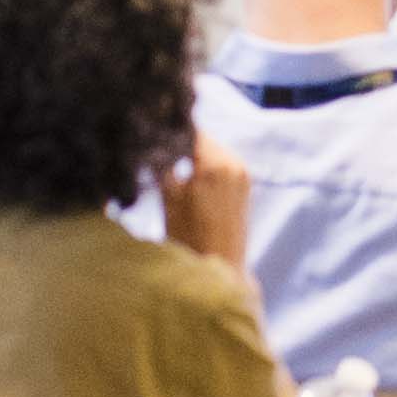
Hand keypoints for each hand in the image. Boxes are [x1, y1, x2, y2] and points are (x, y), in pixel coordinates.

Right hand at [161, 130, 254, 268]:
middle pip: (201, 137)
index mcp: (214, 164)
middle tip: (156, 147)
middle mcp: (234, 163)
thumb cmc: (188, 238)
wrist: (220, 268)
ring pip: (211, 148)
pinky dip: (204, 163)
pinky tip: (187, 176)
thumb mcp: (168, 198)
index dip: (169, 128)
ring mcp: (242, 173)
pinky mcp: (245, 184)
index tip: (151, 129)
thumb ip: (163, 164)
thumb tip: (155, 139)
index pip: (189, 130)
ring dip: (191, 152)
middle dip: (179, 140)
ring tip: (169, 164)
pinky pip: (221, 162)